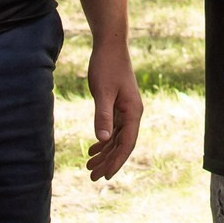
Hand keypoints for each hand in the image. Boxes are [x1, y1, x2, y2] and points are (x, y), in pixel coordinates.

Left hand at [86, 43, 142, 180]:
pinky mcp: (118, 105)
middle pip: (122, 144)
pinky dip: (104, 141)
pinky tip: (93, 149)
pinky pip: (113, 129)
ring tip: (89, 167)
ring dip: (105, 153)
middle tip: (93, 177)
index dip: (117, 161)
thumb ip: (103, 115)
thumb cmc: (107, 66)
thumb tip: (104, 140)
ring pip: (117, 139)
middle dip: (108, 162)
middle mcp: (133, 113)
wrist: (110, 45)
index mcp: (133, 112)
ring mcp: (126, 110)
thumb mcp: (103, 92)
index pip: (127, 144)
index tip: (106, 176)